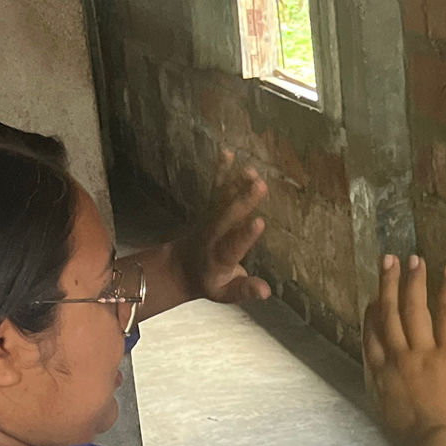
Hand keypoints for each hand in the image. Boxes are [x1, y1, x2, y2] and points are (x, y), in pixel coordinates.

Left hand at [172, 151, 270, 305]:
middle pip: (228, 216)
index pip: (233, 246)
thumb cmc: (209, 281)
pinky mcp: (209, 208)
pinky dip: (221, 171)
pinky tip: (227, 152)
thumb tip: (265, 291)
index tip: (259, 222)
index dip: (245, 235)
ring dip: (236, 183)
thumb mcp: (225, 293)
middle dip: (243, 201)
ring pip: (223, 199)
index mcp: (219, 258)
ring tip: (252, 170)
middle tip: (260, 185)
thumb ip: (244, 290)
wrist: (180, 266)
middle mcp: (213, 235)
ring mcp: (210, 218)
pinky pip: (215, 188)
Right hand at [363, 255, 445, 445]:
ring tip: (413, 259)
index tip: (371, 299)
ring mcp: (422, 352)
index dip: (370, 315)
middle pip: (387, 315)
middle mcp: (397, 359)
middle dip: (387, 285)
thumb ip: (393, 399)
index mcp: (382, 379)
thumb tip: (400, 394)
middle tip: (387, 262)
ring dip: (412, 281)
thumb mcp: (393, 421)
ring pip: (412, 308)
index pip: (372, 339)